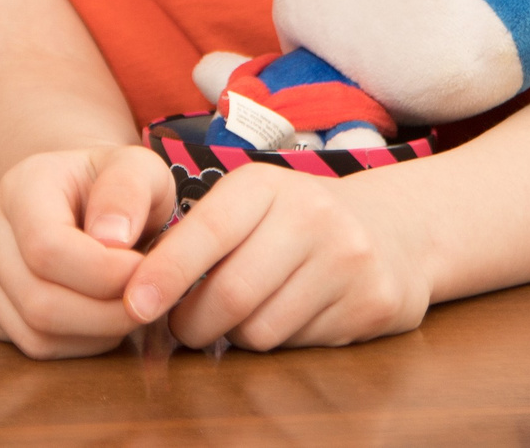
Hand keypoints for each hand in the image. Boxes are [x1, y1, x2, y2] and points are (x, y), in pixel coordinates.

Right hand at [0, 145, 176, 358]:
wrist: (78, 198)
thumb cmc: (112, 187)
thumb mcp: (137, 168)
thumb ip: (130, 190)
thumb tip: (112, 239)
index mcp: (19, 187)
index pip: (48, 249)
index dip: (104, 274)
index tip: (145, 270)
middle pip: (39, 302)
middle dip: (106, 314)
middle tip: (145, 300)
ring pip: (35, 335)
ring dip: (96, 335)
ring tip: (126, 306)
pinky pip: (29, 348)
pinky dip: (76, 345)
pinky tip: (99, 318)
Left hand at [120, 164, 431, 350]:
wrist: (395, 229)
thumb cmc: (296, 222)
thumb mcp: (251, 206)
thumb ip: (200, 236)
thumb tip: (137, 286)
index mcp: (267, 185)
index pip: (207, 231)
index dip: (166, 272)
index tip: (134, 303)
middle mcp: (312, 215)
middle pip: (231, 295)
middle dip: (194, 324)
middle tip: (183, 328)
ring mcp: (347, 259)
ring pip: (262, 329)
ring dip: (238, 336)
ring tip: (244, 316)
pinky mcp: (372, 303)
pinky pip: (301, 344)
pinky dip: (281, 341)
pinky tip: (291, 316)